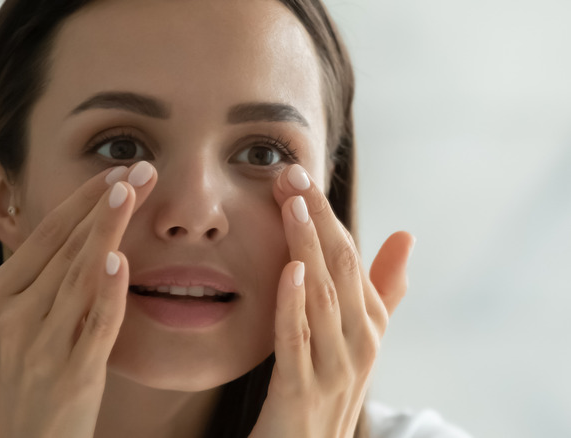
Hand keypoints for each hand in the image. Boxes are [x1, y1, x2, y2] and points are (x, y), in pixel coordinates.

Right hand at [0, 162, 156, 437]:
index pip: (44, 238)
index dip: (79, 202)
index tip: (112, 173)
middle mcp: (16, 317)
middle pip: (67, 249)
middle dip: (105, 204)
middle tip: (140, 168)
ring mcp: (44, 346)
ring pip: (81, 276)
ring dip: (108, 231)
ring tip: (133, 191)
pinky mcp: (74, 375)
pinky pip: (95, 325)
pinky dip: (108, 293)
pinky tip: (121, 260)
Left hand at [249, 164, 414, 437]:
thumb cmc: (327, 387)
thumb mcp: (357, 337)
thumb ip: (380, 290)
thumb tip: (406, 235)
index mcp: (369, 324)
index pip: (351, 256)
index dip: (327, 212)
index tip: (299, 173)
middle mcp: (359, 342)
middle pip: (339, 268)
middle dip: (318, 217)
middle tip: (291, 173)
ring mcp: (334, 368)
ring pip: (322, 296)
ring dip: (307, 247)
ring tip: (292, 205)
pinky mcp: (301, 391)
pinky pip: (298, 341)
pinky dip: (295, 304)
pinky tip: (288, 270)